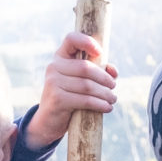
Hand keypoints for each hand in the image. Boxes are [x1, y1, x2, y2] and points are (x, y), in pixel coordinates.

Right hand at [24, 31, 116, 149]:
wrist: (48, 121)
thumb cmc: (69, 98)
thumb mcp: (80, 82)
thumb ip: (97, 72)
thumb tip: (113, 71)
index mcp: (60, 57)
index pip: (71, 39)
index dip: (87, 42)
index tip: (100, 52)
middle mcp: (54, 67)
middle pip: (86, 67)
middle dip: (104, 78)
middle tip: (113, 87)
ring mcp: (53, 83)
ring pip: (87, 86)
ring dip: (105, 93)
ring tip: (113, 99)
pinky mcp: (57, 99)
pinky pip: (85, 100)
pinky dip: (100, 104)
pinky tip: (107, 107)